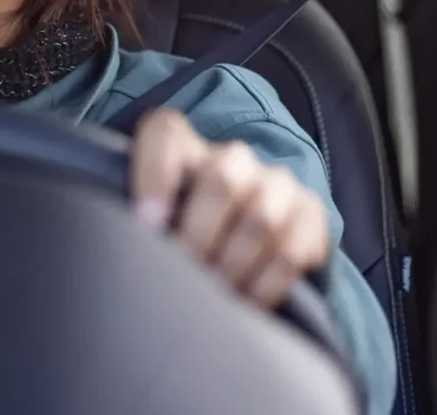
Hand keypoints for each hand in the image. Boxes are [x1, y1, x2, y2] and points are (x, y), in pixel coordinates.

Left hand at [129, 108, 329, 307]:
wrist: (235, 238)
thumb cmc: (176, 227)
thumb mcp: (146, 216)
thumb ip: (132, 216)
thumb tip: (127, 242)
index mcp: (181, 144)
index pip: (165, 135)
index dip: (155, 177)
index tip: (146, 223)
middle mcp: (233, 156)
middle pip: (221, 179)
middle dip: (198, 234)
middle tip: (183, 270)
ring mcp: (276, 182)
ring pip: (261, 218)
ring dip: (232, 264)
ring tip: (212, 294)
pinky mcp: (309, 214)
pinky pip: (292, 250)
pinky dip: (265, 284)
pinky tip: (243, 301)